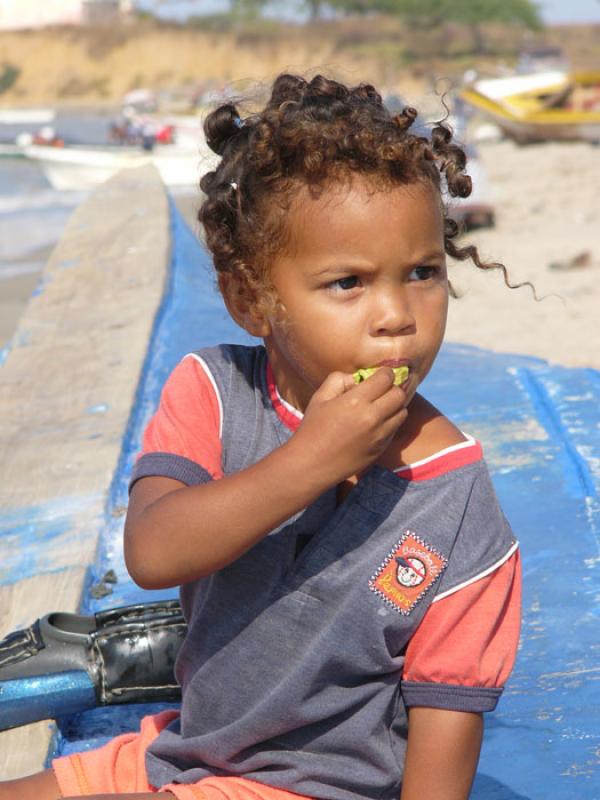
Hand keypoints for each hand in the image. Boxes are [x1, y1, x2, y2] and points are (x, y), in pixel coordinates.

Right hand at [293, 368, 407, 484]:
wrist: (311, 464)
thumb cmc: (312, 428)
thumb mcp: (320, 397)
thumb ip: (338, 380)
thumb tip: (357, 379)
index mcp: (355, 401)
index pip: (386, 378)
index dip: (384, 374)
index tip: (379, 376)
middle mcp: (372, 417)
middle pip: (399, 394)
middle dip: (391, 389)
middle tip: (380, 391)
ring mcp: (379, 435)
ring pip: (402, 412)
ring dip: (394, 406)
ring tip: (380, 407)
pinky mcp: (381, 449)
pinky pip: (395, 429)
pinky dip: (390, 423)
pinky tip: (375, 424)